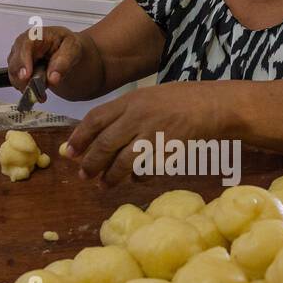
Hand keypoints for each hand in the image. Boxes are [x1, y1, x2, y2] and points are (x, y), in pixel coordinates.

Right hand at [7, 24, 85, 93]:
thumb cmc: (67, 45)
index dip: (23, 61)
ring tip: (41, 94)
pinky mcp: (18, 68)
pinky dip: (26, 89)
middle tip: (37, 91)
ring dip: (26, 86)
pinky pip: (17, 81)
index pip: (25, 45)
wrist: (66, 50)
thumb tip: (53, 77)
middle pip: (15, 62)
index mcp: (36, 35)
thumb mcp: (73, 49)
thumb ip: (63, 62)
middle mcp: (23, 44)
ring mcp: (18, 56)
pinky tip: (38, 92)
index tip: (26, 76)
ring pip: (14, 74)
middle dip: (24, 79)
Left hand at [64, 81, 220, 184]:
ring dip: (110, 176)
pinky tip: (135, 179)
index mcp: (131, 100)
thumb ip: (125, 114)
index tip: (69, 152)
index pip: (96, 118)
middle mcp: (139, 115)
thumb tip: (99, 137)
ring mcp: (154, 133)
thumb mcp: (148, 98)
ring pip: (123, 160)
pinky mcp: (168, 150)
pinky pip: (146, 169)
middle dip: (91, 162)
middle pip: (105, 142)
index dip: (80, 137)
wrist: (214, 105)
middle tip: (83, 175)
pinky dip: (138, 177)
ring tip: (103, 185)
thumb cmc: (181, 102)